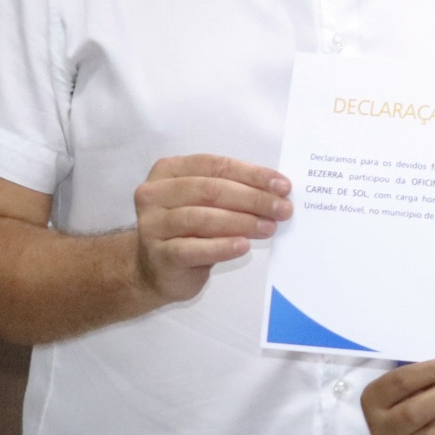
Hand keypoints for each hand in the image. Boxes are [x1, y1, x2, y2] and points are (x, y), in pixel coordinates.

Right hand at [131, 155, 291, 304]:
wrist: (157, 269)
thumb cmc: (189, 230)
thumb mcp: (207, 204)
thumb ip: (232, 191)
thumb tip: (277, 192)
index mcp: (168, 171)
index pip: (215, 165)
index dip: (251, 174)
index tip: (283, 186)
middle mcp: (154, 194)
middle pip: (210, 190)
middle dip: (253, 198)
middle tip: (283, 209)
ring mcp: (152, 225)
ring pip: (202, 218)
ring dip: (242, 221)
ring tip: (269, 227)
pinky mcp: (159, 255)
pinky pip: (193, 249)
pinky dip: (222, 246)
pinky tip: (243, 245)